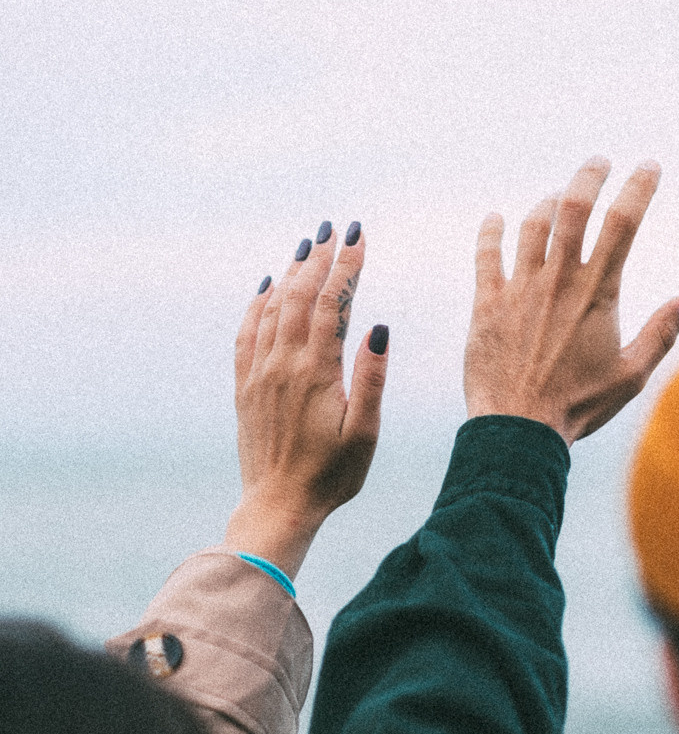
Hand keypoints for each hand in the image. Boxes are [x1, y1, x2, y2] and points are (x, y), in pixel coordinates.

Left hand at [224, 223, 388, 578]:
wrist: (278, 505)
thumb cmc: (331, 475)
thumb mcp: (364, 432)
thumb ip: (371, 378)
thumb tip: (378, 326)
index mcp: (316, 371)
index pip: (332, 303)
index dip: (346, 266)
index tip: (359, 236)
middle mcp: (282, 364)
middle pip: (299, 295)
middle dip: (318, 258)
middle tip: (334, 228)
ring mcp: (259, 373)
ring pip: (273, 308)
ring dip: (291, 273)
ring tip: (307, 246)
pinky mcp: (245, 387)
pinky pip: (247, 333)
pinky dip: (258, 304)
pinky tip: (267, 287)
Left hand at [463, 158, 678, 446]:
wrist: (518, 428)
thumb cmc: (577, 406)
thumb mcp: (630, 375)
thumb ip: (660, 334)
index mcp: (597, 293)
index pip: (623, 223)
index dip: (638, 188)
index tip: (648, 167)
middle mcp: (558, 281)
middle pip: (573, 208)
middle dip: (588, 176)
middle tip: (598, 163)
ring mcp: (519, 289)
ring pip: (531, 225)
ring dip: (546, 204)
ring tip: (556, 199)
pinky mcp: (486, 304)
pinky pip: (486, 256)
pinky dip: (490, 232)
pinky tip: (494, 218)